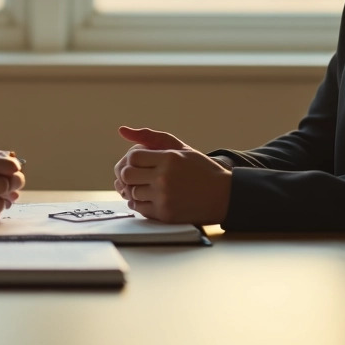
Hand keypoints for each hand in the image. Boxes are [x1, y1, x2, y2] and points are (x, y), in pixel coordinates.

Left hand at [114, 126, 230, 225]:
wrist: (223, 196)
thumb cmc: (202, 169)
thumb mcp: (181, 148)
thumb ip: (151, 137)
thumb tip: (121, 130)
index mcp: (169, 158)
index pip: (133, 157)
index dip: (134, 159)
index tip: (142, 162)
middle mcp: (164, 178)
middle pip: (127, 175)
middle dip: (130, 174)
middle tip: (140, 175)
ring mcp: (164, 197)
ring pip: (132, 193)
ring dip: (137, 190)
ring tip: (148, 187)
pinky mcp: (165, 214)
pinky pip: (140, 208)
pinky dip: (140, 204)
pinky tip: (150, 198)